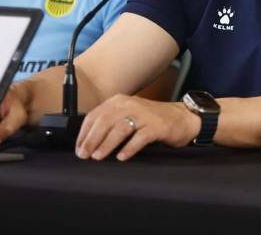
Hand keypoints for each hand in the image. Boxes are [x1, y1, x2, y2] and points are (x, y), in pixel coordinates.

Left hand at [75, 95, 199, 160]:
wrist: (182, 117)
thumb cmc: (151, 120)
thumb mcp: (129, 115)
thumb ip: (111, 123)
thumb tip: (88, 142)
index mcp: (119, 101)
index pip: (95, 115)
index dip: (84, 133)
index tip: (79, 148)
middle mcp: (130, 105)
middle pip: (105, 121)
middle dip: (92, 139)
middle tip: (85, 155)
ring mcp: (145, 115)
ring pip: (120, 128)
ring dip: (106, 144)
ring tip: (98, 156)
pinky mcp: (157, 126)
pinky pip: (140, 137)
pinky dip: (129, 148)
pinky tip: (122, 157)